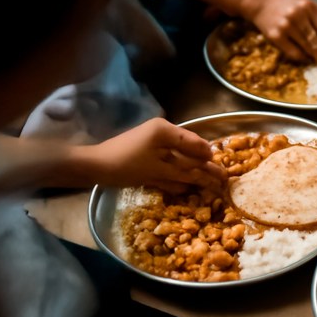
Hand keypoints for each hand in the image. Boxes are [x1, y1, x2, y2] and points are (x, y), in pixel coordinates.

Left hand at [88, 118, 225, 192]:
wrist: (92, 167)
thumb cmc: (125, 165)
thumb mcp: (157, 169)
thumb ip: (184, 171)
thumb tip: (207, 174)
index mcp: (166, 130)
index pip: (195, 143)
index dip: (209, 158)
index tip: (224, 171)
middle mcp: (162, 133)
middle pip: (189, 150)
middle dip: (205, 164)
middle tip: (222, 177)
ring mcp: (153, 144)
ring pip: (179, 157)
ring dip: (192, 170)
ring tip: (210, 181)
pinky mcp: (146, 155)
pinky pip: (167, 163)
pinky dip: (176, 173)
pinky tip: (187, 186)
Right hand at [250, 0, 316, 64]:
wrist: (261, 0)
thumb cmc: (287, 3)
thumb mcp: (305, 4)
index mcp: (309, 7)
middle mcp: (298, 15)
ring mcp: (286, 26)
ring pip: (307, 48)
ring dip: (315, 57)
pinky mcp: (276, 35)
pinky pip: (293, 52)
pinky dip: (302, 58)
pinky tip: (306, 58)